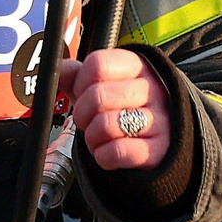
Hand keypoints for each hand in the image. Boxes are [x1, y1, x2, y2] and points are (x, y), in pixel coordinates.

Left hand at [56, 49, 172, 173]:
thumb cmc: (126, 111)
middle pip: (98, 96)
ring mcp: (161, 120)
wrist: (163, 142)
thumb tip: (59, 70)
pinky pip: (117, 152)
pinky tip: (109, 153)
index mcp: (138, 67)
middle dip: (81, 115)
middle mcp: (153, 90)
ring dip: (92, 138)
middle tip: (87, 122)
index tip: (82, 93)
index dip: (80, 83)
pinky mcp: (160, 150)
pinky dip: (103, 157)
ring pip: (105, 125)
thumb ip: (78, 77)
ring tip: (99, 139)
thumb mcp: (103, 86)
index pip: (98, 64)